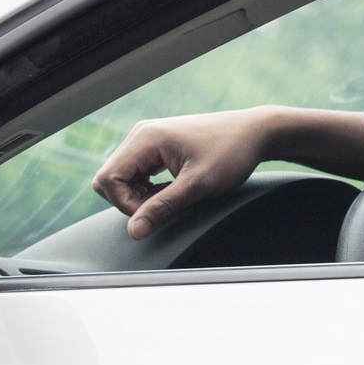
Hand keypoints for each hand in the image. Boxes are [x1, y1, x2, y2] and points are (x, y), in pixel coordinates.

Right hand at [92, 110, 276, 239]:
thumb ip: (163, 208)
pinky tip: (171, 191)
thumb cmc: (231, 153)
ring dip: (139, 196)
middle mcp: (141, 134)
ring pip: (121, 177)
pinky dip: (147, 188)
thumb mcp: (198, 186)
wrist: (255, 133)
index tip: (154, 213)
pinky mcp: (156, 146)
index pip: (108, 179)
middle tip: (164, 206)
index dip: (125, 204)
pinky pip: (135, 172)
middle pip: (109, 178)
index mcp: (146, 138)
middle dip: (129, 201)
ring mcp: (148, 138)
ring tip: (172, 197)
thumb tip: (134, 232)